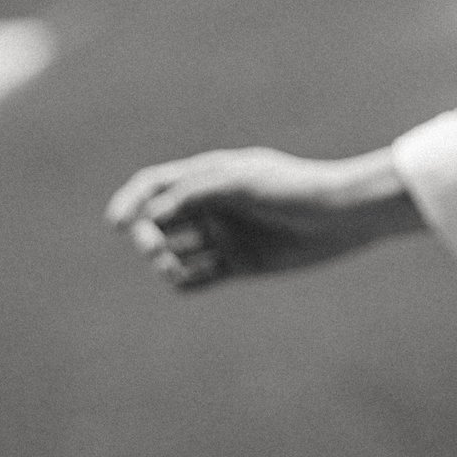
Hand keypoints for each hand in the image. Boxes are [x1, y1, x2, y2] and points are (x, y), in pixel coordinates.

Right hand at [104, 147, 422, 292]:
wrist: (341, 216)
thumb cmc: (293, 189)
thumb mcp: (241, 182)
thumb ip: (195, 192)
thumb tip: (151, 213)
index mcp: (209, 176)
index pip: (155, 185)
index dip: (131, 200)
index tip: (116, 222)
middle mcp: (212, 205)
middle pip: (159, 221)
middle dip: (146, 234)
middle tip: (153, 247)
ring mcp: (225, 235)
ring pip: (175, 251)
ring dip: (164, 260)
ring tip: (174, 265)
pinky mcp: (239, 264)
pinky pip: (199, 277)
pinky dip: (184, 281)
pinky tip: (185, 279)